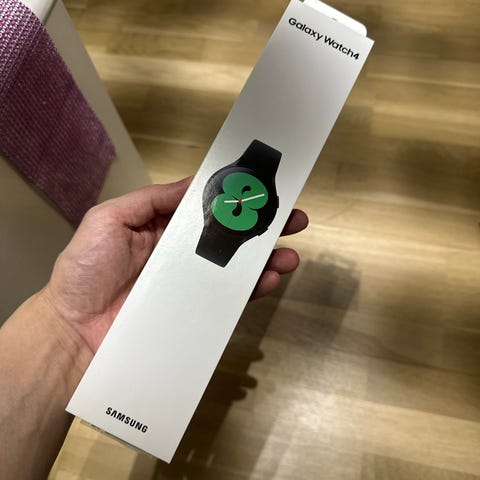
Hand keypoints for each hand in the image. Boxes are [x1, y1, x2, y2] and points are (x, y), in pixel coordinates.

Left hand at [44, 177, 307, 353]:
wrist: (73, 331)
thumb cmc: (86, 270)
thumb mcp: (109, 220)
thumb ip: (151, 200)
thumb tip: (193, 182)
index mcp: (165, 227)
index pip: (208, 207)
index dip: (236, 196)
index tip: (264, 189)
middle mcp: (183, 252)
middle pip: (231, 235)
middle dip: (263, 226)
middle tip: (294, 219)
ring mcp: (191, 283)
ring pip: (236, 266)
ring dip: (266, 258)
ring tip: (289, 254)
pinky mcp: (194, 311)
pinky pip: (229, 297)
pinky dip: (252, 289)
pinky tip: (269, 279)